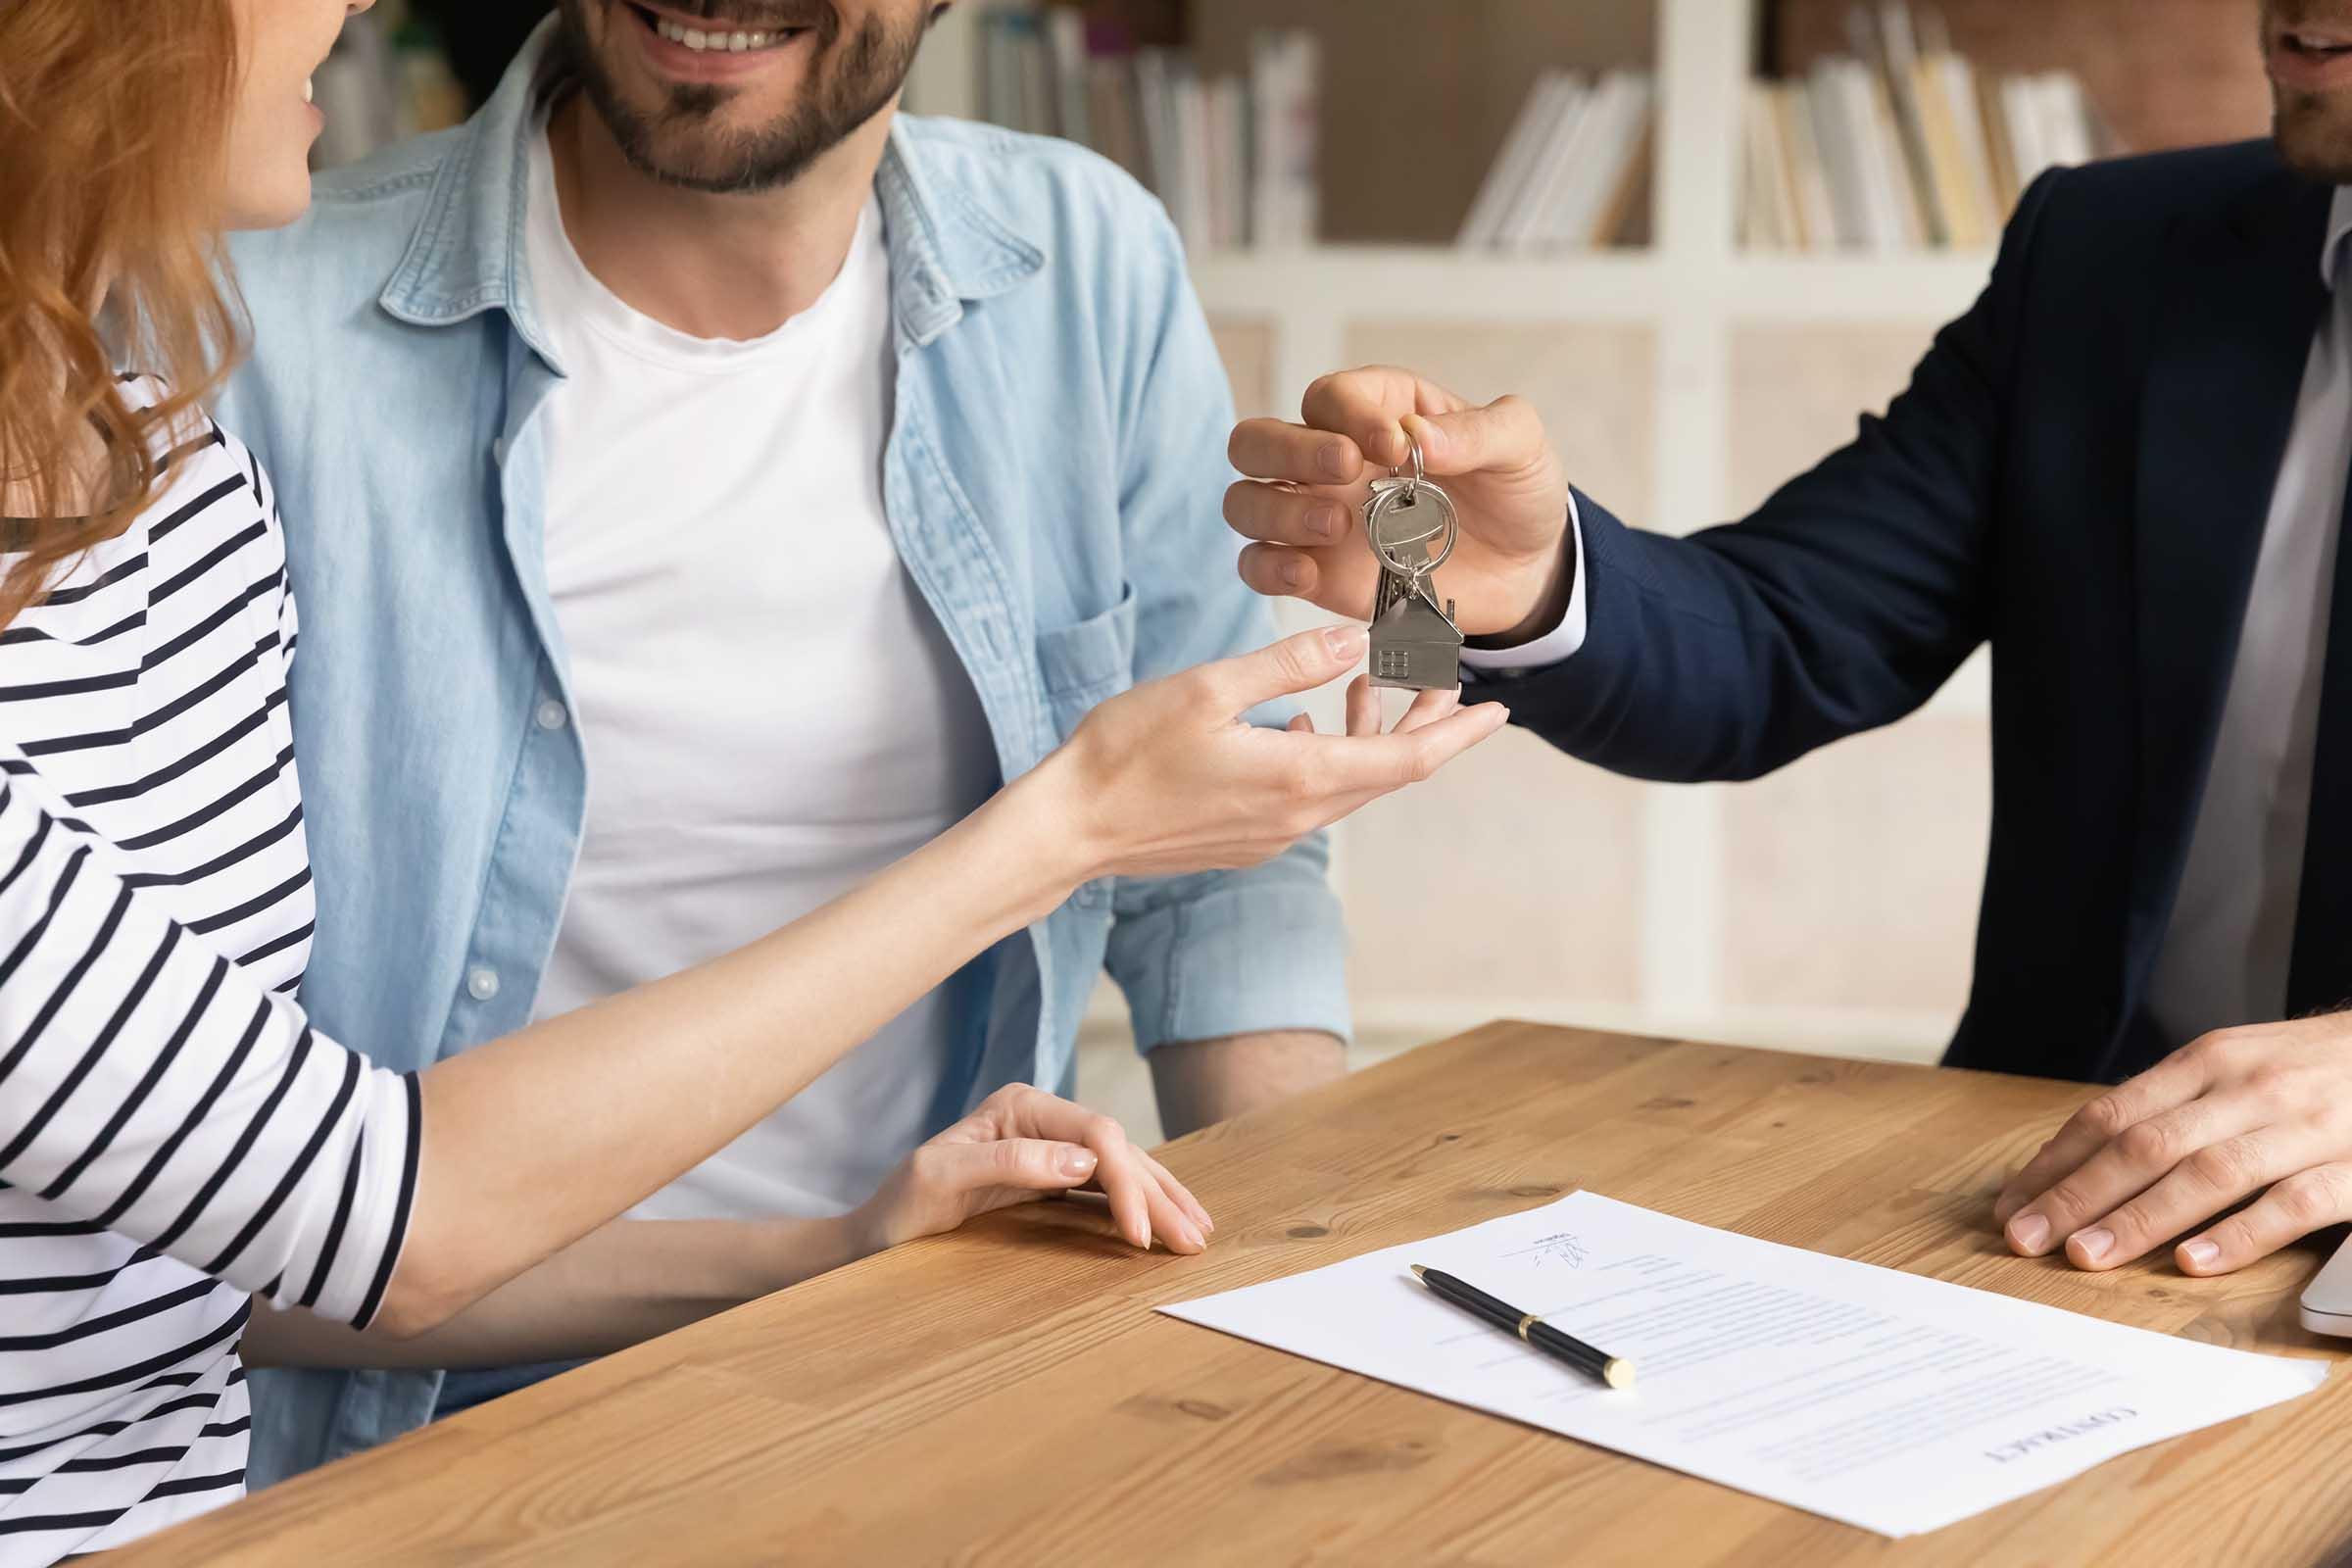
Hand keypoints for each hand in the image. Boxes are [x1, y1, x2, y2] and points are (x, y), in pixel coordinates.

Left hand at [850, 1083, 1213, 1254]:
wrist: (877, 1234)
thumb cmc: (901, 1206)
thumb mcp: (941, 1180)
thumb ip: (1008, 1162)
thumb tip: (1084, 1161)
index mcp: (1021, 1107)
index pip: (1096, 1134)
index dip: (1126, 1182)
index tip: (1140, 1236)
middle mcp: (1043, 1118)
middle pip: (1119, 1149)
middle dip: (1158, 1194)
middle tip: (1192, 1241)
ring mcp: (1050, 1146)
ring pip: (1122, 1166)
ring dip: (1162, 1198)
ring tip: (1198, 1231)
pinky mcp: (1053, 1177)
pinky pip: (1109, 1186)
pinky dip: (1141, 1204)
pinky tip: (1166, 1221)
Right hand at [1038, 622, 1507, 882]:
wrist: (1070, 828)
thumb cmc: (1127, 753)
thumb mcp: (1209, 689)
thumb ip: (1289, 664)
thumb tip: (1358, 641)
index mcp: (1299, 777)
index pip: (1408, 759)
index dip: (1459, 733)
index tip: (1498, 709)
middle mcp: (1298, 816)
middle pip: (1388, 773)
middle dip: (1425, 726)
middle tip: (1445, 681)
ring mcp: (1272, 834)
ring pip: (1348, 784)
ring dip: (1369, 737)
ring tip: (1367, 687)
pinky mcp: (1246, 840)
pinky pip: (1310, 797)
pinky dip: (1325, 755)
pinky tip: (1300, 723)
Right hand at [1226, 366, 1573, 637]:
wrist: (1526, 571)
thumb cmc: (1514, 493)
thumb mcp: (1520, 446)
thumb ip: (1479, 431)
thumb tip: (1418, 436)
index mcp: (1377, 412)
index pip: (1329, 397)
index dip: (1349, 415)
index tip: (1395, 446)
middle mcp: (1331, 461)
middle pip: (1256, 441)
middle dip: (1288, 451)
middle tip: (1345, 471)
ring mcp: (1316, 518)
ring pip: (1245, 503)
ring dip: (1277, 512)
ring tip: (1338, 526)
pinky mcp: (1316, 574)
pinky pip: (1258, 567)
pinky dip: (1269, 570)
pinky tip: (1309, 574)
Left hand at [1993, 1014, 2351, 1274]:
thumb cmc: (2312, 1068)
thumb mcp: (2236, 1067)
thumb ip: (2172, 1108)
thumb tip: (2081, 1160)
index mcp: (2207, 1063)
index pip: (2112, 1115)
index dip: (2057, 1163)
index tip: (2012, 1206)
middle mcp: (2247, 1089)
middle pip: (2145, 1146)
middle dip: (2077, 1196)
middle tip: (2026, 1240)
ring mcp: (2304, 1128)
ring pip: (2207, 1174)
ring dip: (2140, 1219)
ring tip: (2087, 1256)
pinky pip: (2293, 1204)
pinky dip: (2241, 1234)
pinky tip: (2195, 1261)